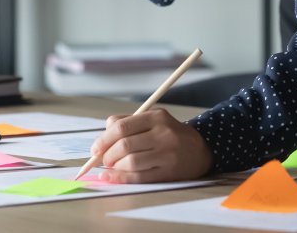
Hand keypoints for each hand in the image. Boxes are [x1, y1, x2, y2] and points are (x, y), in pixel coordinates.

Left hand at [89, 108, 212, 182]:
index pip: (122, 127)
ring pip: (131, 162)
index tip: (95, 149)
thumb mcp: (153, 120)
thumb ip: (127, 123)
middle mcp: (163, 134)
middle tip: (104, 160)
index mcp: (157, 117)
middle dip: (108, 155)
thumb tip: (102, 138)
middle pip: (125, 145)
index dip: (104, 139)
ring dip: (115, 167)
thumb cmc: (169, 134)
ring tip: (112, 167)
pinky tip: (112, 177)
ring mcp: (167, 154)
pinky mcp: (169, 172)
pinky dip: (121, 178)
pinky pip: (140, 177)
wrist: (200, 150)